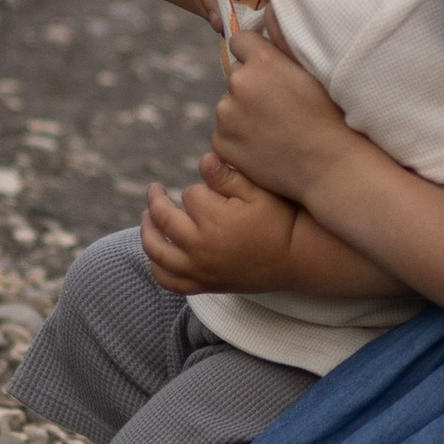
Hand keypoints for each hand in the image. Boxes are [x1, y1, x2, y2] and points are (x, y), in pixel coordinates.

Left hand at [141, 165, 297, 294]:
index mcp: (214, 220)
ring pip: (157, 252)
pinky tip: (157, 255)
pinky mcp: (204, 284)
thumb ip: (227, 176)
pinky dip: (157, 269)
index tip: (213, 190)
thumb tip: (202, 158)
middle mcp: (200, 247)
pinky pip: (169, 281)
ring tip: (146, 218)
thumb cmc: (280, 220)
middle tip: (155, 189)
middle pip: (163, 220)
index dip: (200, 188)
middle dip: (157, 201)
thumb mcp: (258, 192)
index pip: (190, 194)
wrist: (296, 258)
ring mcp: (199, 269)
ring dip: (147, 232)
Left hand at [210, 10, 351, 204]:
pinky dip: (238, 138)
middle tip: (279, 105)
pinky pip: (225, 133)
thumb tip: (268, 10)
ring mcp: (227, 116)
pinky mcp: (222, 143)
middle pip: (235, 75)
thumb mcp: (312, 71)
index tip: (270, 70)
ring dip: (243, 112)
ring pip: (229, 105)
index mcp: (262, 62)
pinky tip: (265, 145)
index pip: (240, 41)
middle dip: (251, 85)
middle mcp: (239, 85)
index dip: (255, 54)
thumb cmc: (329, 115)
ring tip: (275, 128)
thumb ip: (285, 38)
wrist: (328, 167)